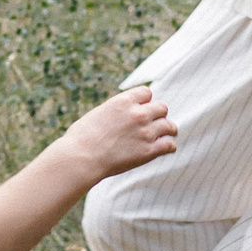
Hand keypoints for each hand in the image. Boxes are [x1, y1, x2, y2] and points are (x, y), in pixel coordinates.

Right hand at [57, 86, 176, 179]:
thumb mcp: (98, 113)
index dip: (145, 101)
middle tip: (155, 122)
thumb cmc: (82, 137)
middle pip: (161, 108)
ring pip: (169, 126)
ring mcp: (145, 132)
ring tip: (167, 133)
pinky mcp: (149, 151)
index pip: (147, 92)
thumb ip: (116, 111)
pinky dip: (169, 146)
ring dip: (168, 129)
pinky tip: (165, 148)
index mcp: (123, 101)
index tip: (143, 108)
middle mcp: (138, 114)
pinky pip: (170, 145)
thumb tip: (121, 114)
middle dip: (158, 114)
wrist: (81, 157)